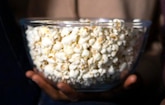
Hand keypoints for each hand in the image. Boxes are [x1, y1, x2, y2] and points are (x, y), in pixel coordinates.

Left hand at [26, 70, 140, 101]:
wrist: (124, 91)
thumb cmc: (128, 87)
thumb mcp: (133, 84)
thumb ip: (132, 83)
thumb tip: (134, 78)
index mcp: (95, 96)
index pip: (79, 97)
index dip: (69, 92)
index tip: (60, 84)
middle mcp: (83, 95)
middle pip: (60, 97)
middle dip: (45, 87)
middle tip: (33, 74)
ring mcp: (77, 90)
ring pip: (55, 92)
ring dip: (42, 83)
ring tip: (30, 72)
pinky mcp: (74, 84)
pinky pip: (57, 84)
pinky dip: (47, 77)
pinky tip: (40, 67)